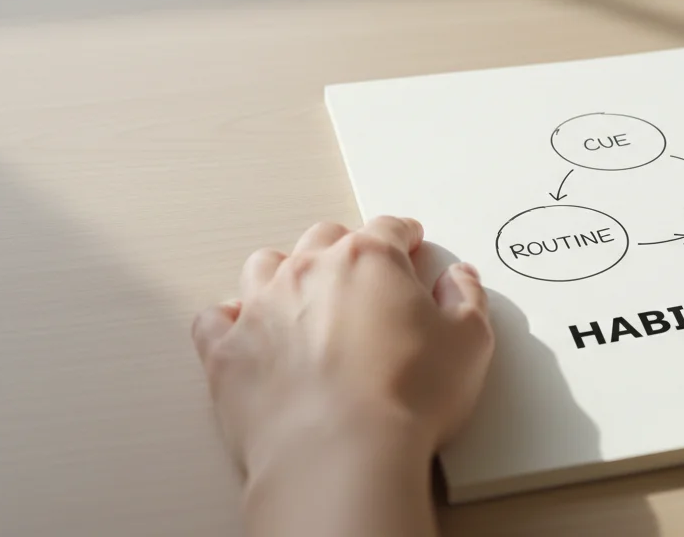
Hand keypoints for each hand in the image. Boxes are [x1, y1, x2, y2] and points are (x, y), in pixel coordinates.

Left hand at [191, 216, 492, 536]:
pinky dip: (230, 320)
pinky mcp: (228, 352)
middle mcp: (310, 271)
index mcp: (370, 260)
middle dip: (346, 251)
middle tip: (363, 277)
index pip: (389, 228)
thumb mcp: (468, 344)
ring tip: (303, 297)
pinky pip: (215, 319)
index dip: (404, 235)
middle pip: (325, 239)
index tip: (409, 242)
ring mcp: (261, 308)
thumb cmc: (405, 398)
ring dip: (286, 274)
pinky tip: (246, 330)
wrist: (340, 455)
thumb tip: (460, 280)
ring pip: (266, 267)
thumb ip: (466, 300)